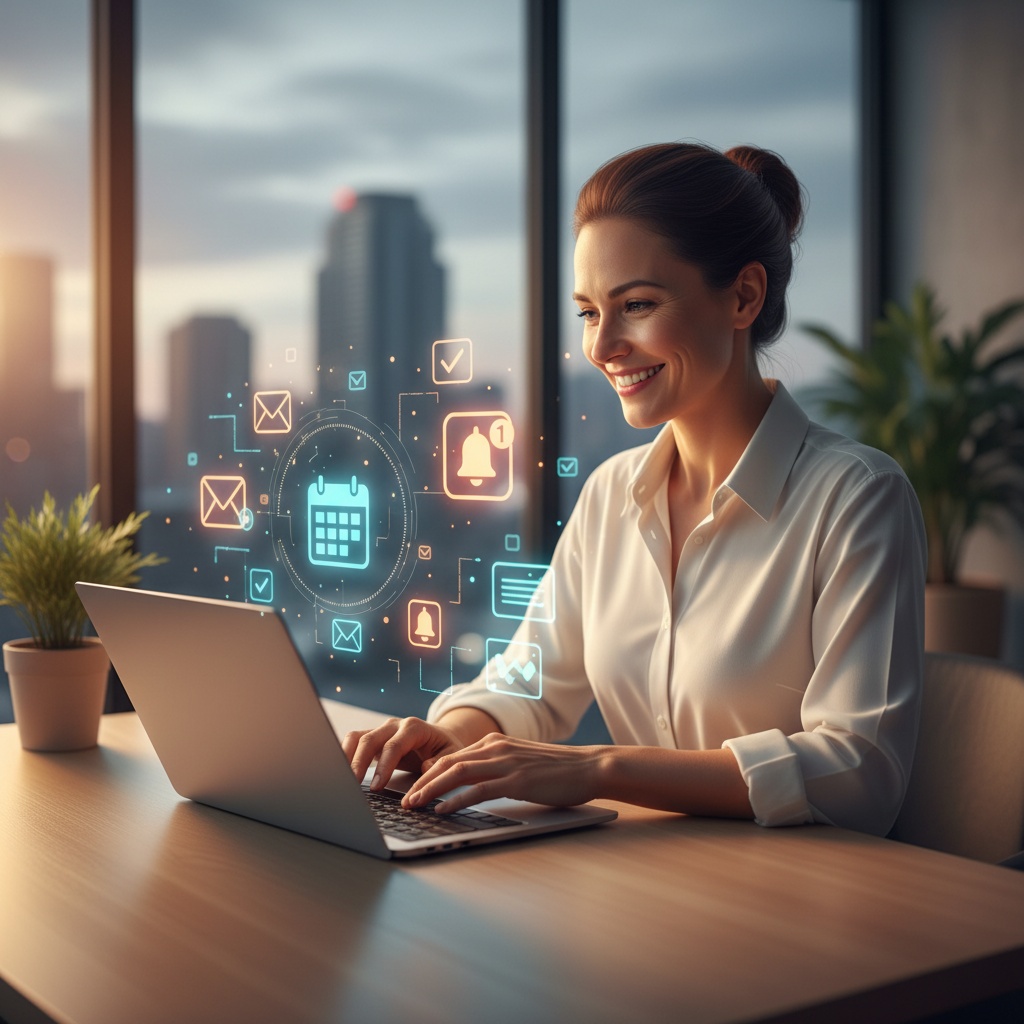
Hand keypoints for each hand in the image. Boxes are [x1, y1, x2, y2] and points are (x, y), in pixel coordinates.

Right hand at [342, 716, 464, 791]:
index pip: (394, 745)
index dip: (384, 766)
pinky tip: (340, 772)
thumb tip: (426, 769)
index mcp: (414, 727)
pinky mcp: (373, 739)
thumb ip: (440, 763)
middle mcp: (394, 725)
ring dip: (346, 757)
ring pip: (356, 737)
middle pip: (370, 739)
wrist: (440, 738)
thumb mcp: (451, 755)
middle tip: (353, 786)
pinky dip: (344, 755)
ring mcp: (381, 730)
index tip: (377, 787)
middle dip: (359, 763)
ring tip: (340, 779)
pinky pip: (353, 743)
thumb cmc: (445, 748)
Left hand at [403, 734, 604, 812]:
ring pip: (457, 773)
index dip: (427, 774)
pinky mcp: (516, 780)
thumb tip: (471, 784)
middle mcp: (496, 748)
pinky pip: (478, 789)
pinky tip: (443, 810)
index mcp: (494, 742)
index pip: (451, 757)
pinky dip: (456, 800)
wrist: (588, 766)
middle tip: (405, 800)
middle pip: (447, 763)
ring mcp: (505, 763)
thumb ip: (496, 767)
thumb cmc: (557, 769)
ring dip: (430, 790)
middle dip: (421, 782)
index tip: (412, 789)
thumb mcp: (520, 761)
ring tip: (414, 805)